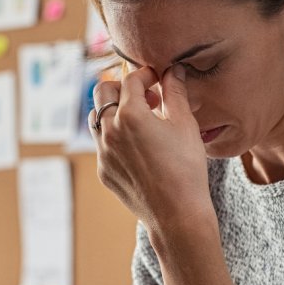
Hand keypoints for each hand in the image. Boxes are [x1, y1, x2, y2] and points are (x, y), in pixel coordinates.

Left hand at [92, 65, 213, 231]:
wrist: (177, 214)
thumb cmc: (186, 168)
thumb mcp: (185, 124)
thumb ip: (176, 92)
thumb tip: (173, 70)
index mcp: (130, 114)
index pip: (131, 79)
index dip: (146, 75)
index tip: (158, 80)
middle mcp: (110, 130)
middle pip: (102, 91)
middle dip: (122, 87)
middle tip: (145, 96)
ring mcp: (102, 152)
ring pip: (97, 118)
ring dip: (114, 111)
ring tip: (140, 120)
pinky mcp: (103, 170)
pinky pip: (102, 144)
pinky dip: (115, 136)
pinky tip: (139, 147)